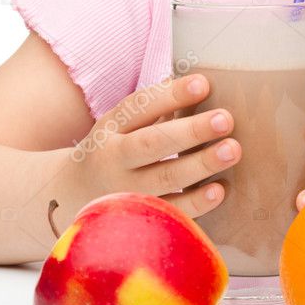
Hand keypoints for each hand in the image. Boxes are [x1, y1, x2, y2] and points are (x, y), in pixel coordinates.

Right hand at [57, 74, 240, 227]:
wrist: (71, 195)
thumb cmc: (114, 148)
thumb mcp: (122, 123)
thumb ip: (156, 106)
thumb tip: (201, 85)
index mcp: (112, 128)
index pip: (140, 107)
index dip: (171, 95)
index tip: (203, 84)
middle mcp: (114, 160)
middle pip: (153, 144)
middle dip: (191, 131)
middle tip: (225, 119)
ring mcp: (125, 192)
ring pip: (165, 179)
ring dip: (201, 164)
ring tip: (232, 149)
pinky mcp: (140, 220)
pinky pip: (171, 211)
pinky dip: (196, 202)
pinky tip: (220, 189)